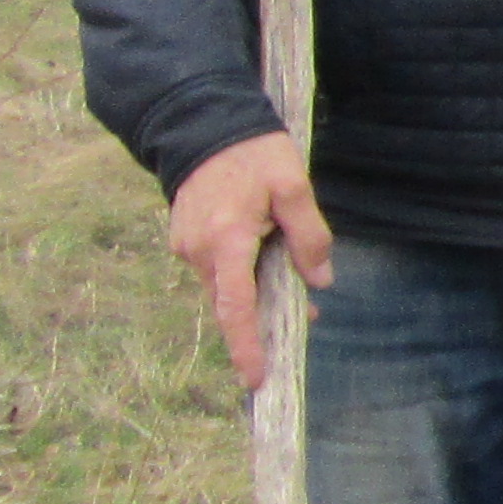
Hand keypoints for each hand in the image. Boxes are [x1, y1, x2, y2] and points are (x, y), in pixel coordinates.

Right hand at [167, 132, 331, 393]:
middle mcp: (198, 251)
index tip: (255, 378)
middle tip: (300, 321)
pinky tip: (265, 265)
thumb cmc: (253, 153)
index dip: (247, 344)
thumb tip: (319, 280)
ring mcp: (186, 247)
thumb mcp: (293, 184)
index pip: (236, 306)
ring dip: (254, 295)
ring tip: (292, 289)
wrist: (203, 124)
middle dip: (262, 321)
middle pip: (231, 303)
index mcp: (226, 240)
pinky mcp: (183, 240)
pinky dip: (240, 277)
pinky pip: (216, 271)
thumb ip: (309, 235)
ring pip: (224, 288)